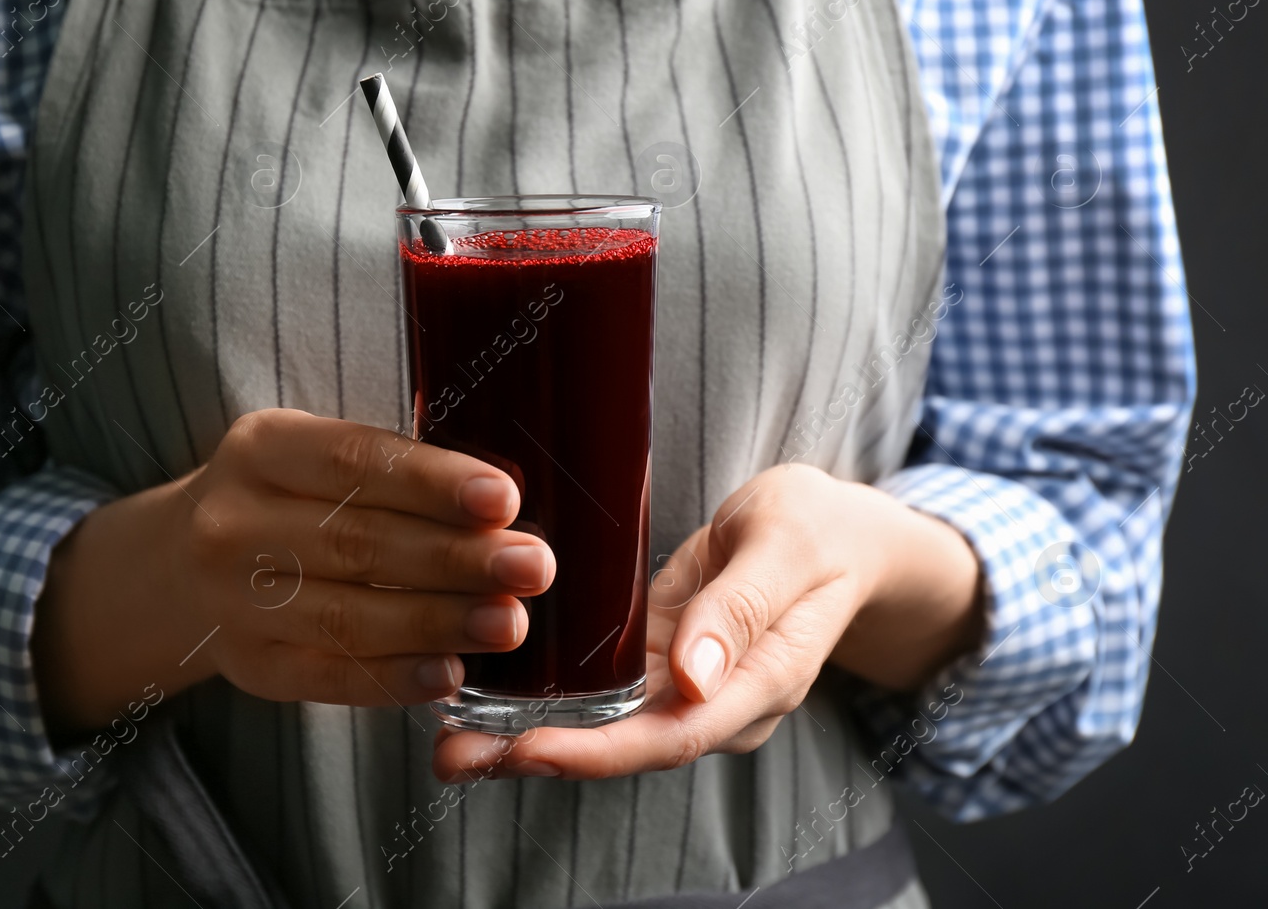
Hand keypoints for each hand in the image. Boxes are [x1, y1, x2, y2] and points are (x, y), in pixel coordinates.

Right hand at [32, 409, 554, 731]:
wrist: (181, 566)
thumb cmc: (289, 497)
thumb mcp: (314, 454)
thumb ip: (392, 469)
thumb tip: (504, 505)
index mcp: (260, 448)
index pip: (353, 461)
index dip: (431, 481)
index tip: (505, 498)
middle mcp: (232, 523)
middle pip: (358, 542)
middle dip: (456, 557)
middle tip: (533, 566)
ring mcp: (232, 601)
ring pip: (347, 615)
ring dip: (439, 621)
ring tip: (510, 622)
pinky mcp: (248, 666)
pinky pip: (327, 677)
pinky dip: (393, 679)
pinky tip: (450, 674)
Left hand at [431, 463, 981, 781]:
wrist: (839, 534)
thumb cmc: (822, 530)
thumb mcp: (787, 545)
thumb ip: (741, 607)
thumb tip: (692, 679)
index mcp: (760, 681)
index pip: (672, 735)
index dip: (595, 751)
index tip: (527, 749)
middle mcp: (716, 700)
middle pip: (623, 745)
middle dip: (536, 756)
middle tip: (452, 755)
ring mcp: (685, 684)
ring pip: (602, 724)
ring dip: (525, 734)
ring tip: (446, 738)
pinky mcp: (658, 658)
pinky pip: (599, 688)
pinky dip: (543, 695)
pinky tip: (485, 689)